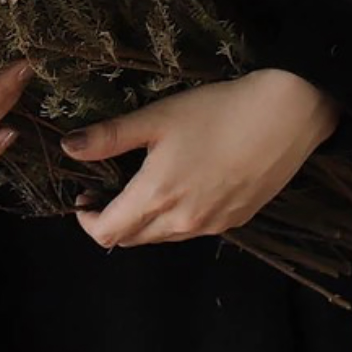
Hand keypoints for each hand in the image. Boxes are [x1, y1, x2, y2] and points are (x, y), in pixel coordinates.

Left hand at [61, 67, 343, 247]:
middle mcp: (184, 222)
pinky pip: (190, 231)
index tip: (81, 196)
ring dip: (140, 222)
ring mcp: (212, 225)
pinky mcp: (235, 221)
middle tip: (100, 189)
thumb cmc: (214, 112)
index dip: (87, 221)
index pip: (109, 233)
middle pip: (133, 239)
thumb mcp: (155, 118)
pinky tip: (175, 188)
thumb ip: (108, 137)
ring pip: (162, 237)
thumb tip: (68, 147)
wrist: (284, 117)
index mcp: (158, 197)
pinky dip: (171, 219)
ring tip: (134, 187)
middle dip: (110, 220)